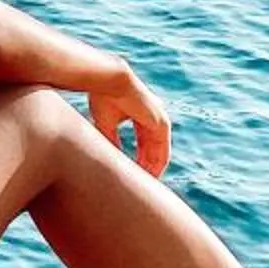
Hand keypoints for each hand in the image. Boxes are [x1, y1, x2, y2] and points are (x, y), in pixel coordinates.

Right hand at [82, 58, 171, 175]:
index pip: (144, 143)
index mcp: (143, 115)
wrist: (110, 80)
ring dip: (151, 171)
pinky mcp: (162, 125)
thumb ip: (111, 141)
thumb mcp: (106, 123)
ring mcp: (160, 121)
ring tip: (142, 187)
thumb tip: (110, 160)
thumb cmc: (105, 95)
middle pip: (153, 150)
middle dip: (146, 168)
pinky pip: (163, 153)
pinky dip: (155, 167)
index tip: (132, 174)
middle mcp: (154, 118)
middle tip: (138, 186)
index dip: (139, 160)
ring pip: (159, 154)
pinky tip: (147, 179)